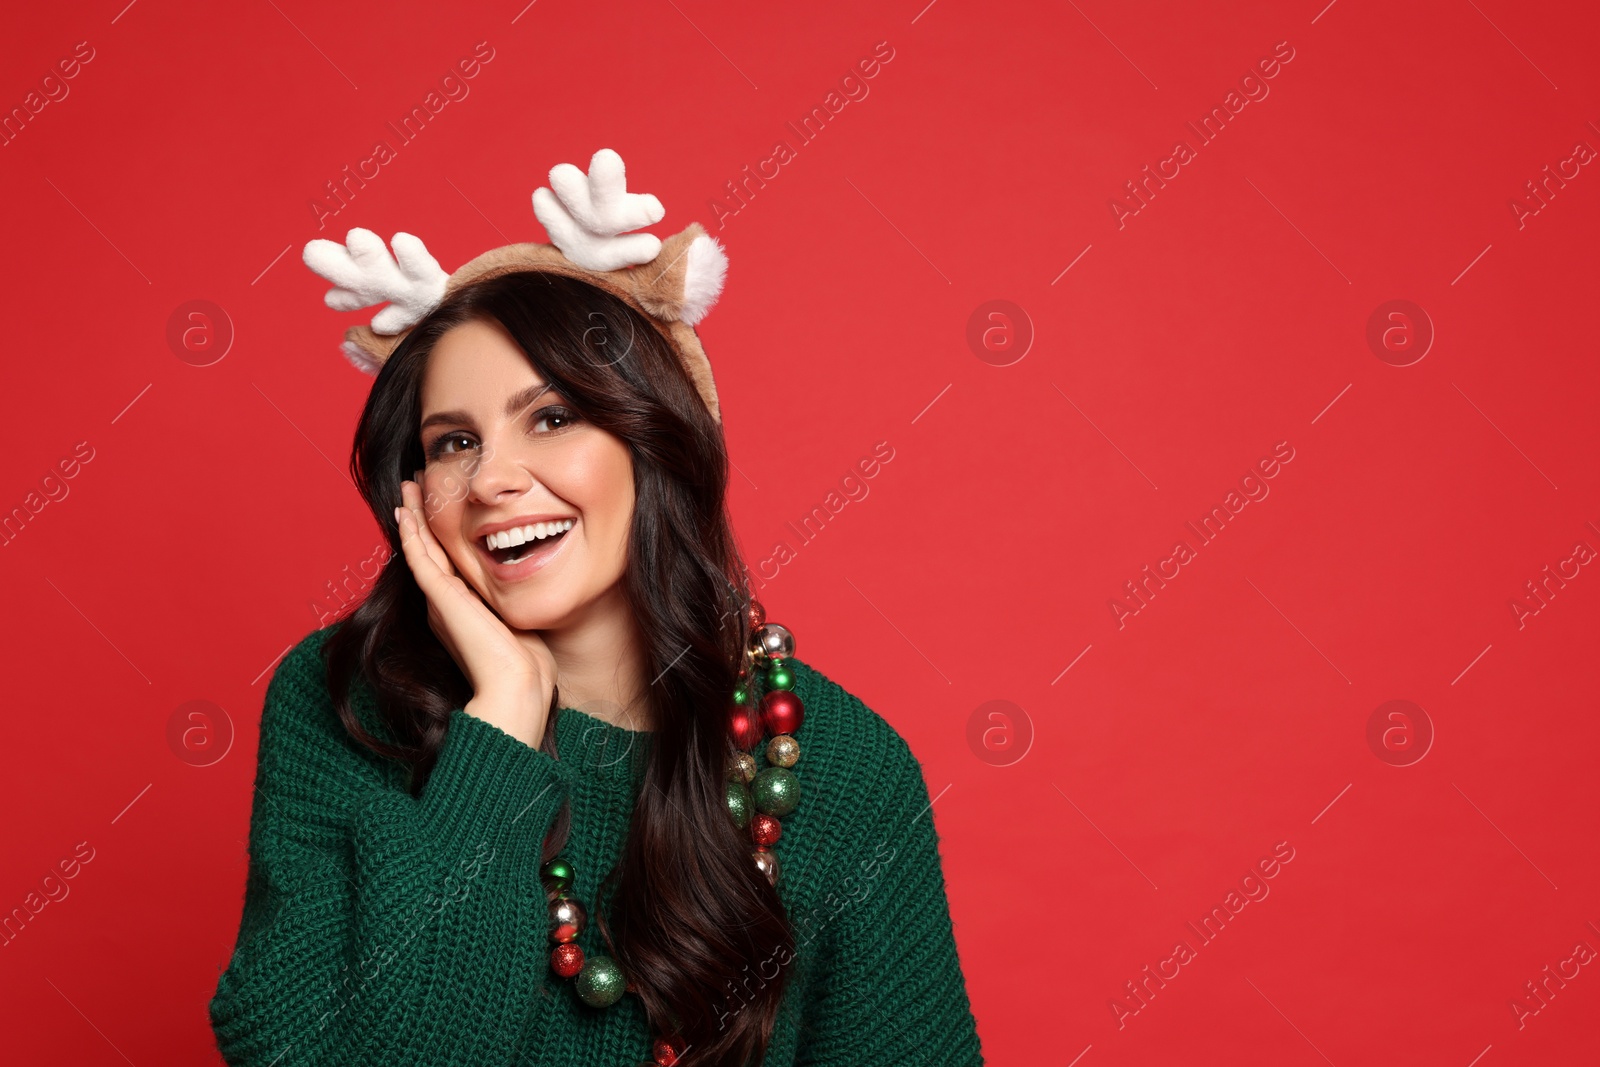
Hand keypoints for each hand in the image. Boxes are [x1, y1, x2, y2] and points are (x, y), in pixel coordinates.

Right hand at [395, 478, 555, 746]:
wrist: (516, 683)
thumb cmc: (525, 660)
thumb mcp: (516, 620)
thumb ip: (510, 602)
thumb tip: (527, 585)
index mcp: (460, 610)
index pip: (446, 562)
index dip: (440, 533)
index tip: (439, 506)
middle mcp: (444, 604)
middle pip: (429, 550)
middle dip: (422, 517)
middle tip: (414, 487)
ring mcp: (440, 601)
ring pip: (420, 549)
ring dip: (413, 517)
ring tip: (407, 489)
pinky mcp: (441, 598)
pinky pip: (420, 559)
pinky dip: (412, 535)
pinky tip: (406, 513)